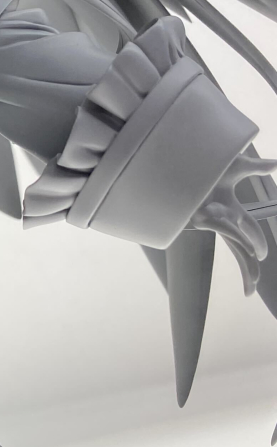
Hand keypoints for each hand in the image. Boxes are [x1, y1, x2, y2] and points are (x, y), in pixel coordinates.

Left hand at [189, 153, 276, 294]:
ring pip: (231, 239)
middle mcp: (218, 215)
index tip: (263, 255)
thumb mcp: (235, 165)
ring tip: (253, 277)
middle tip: (250, 288)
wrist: (180, 158)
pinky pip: (222, 226)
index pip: (247, 228)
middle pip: (237, 245)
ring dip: (244, 257)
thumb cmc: (204, 162)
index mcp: (228, 207)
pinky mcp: (196, 213)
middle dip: (247, 266)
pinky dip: (237, 236)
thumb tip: (276, 164)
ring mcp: (206, 215)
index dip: (257, 241)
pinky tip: (250, 252)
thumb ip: (256, 167)